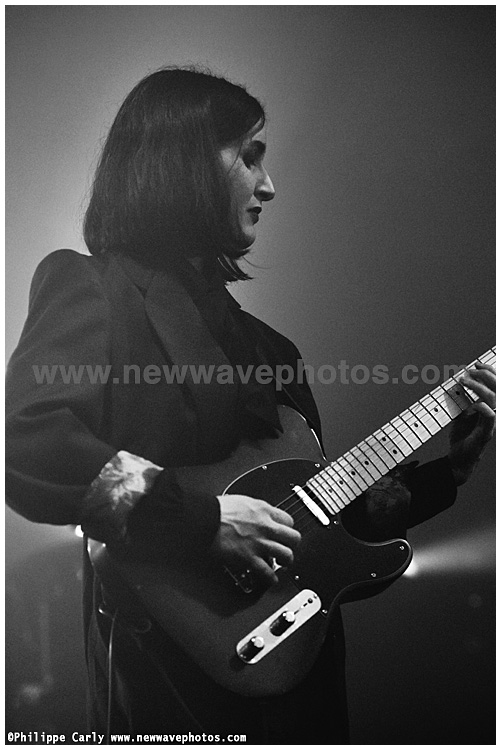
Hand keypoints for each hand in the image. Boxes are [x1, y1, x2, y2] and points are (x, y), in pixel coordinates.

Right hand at [211, 494, 300, 585]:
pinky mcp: (249, 558)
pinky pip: (268, 572)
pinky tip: (270, 578)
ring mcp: (259, 543)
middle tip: (288, 547)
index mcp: (264, 510)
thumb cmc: (218, 510)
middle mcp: (266, 527)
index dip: (287, 528)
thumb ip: (256, 510)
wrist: (206, 519)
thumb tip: (260, 515)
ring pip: (287, 555)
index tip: (284, 532)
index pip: (289, 520)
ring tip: (282, 563)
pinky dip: (271, 578)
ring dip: (286, 561)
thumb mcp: (243, 501)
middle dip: (292, 544)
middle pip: (294, 538)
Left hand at [448, 362, 495, 484]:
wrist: (458, 459)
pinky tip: (472, 403)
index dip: (489, 372)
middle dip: (485, 375)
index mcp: (491, 408)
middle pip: (499, 389)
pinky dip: (482, 407)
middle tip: (470, 370)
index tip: (476, 363)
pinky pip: (489, 417)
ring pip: (495, 400)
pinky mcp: (486, 433)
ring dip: (480, 388)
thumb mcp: (459, 414)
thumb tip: (456, 384)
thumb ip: (460, 400)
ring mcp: (492, 424)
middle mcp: (494, 414)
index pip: (496, 386)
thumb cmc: (462, 437)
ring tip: (465, 381)